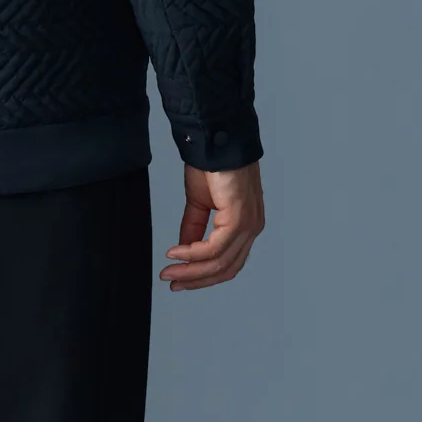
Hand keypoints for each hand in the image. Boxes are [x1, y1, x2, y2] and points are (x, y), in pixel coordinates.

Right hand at [160, 159, 264, 290]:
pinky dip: (192, 254)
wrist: (216, 140)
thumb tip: (183, 250)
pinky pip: (214, 248)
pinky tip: (176, 253)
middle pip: (225, 269)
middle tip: (171, 281)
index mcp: (245, 226)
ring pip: (220, 263)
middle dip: (195, 279)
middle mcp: (251, 228)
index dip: (202, 276)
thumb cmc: (213, 165)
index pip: (227, 263)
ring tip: (170, 271)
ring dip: (191, 270)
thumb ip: (193, 228)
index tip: (179, 280)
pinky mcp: (239, 218)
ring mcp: (248, 225)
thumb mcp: (199, 204)